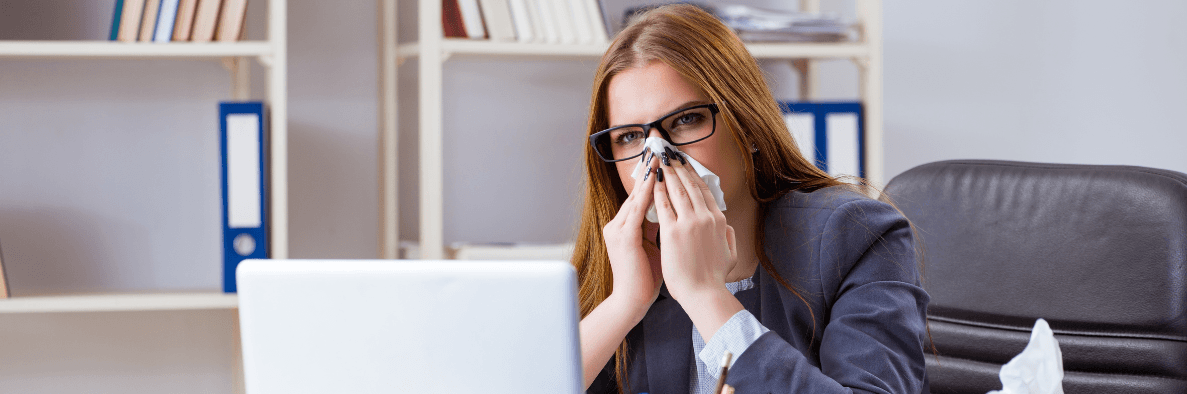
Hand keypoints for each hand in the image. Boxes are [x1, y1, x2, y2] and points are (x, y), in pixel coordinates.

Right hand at [603, 155, 662, 311]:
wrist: (632, 301)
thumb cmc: (644, 278)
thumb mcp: (652, 247)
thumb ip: (657, 229)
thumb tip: (671, 214)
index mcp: (624, 227)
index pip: (641, 197)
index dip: (652, 179)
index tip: (663, 161)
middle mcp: (617, 224)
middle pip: (637, 192)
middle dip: (650, 170)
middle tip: (660, 149)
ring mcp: (618, 229)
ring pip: (636, 196)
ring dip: (649, 176)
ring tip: (659, 157)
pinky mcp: (624, 237)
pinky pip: (637, 209)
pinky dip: (647, 193)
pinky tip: (656, 180)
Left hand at [651, 150, 738, 301]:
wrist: (704, 294)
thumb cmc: (714, 278)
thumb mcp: (730, 254)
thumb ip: (728, 237)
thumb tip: (726, 226)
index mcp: (720, 221)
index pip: (705, 191)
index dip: (694, 175)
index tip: (685, 164)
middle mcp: (706, 218)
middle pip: (691, 185)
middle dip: (679, 167)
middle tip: (670, 153)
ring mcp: (689, 223)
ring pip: (677, 191)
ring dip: (668, 173)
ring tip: (660, 160)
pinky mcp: (673, 232)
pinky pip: (663, 206)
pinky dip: (658, 191)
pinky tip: (652, 181)